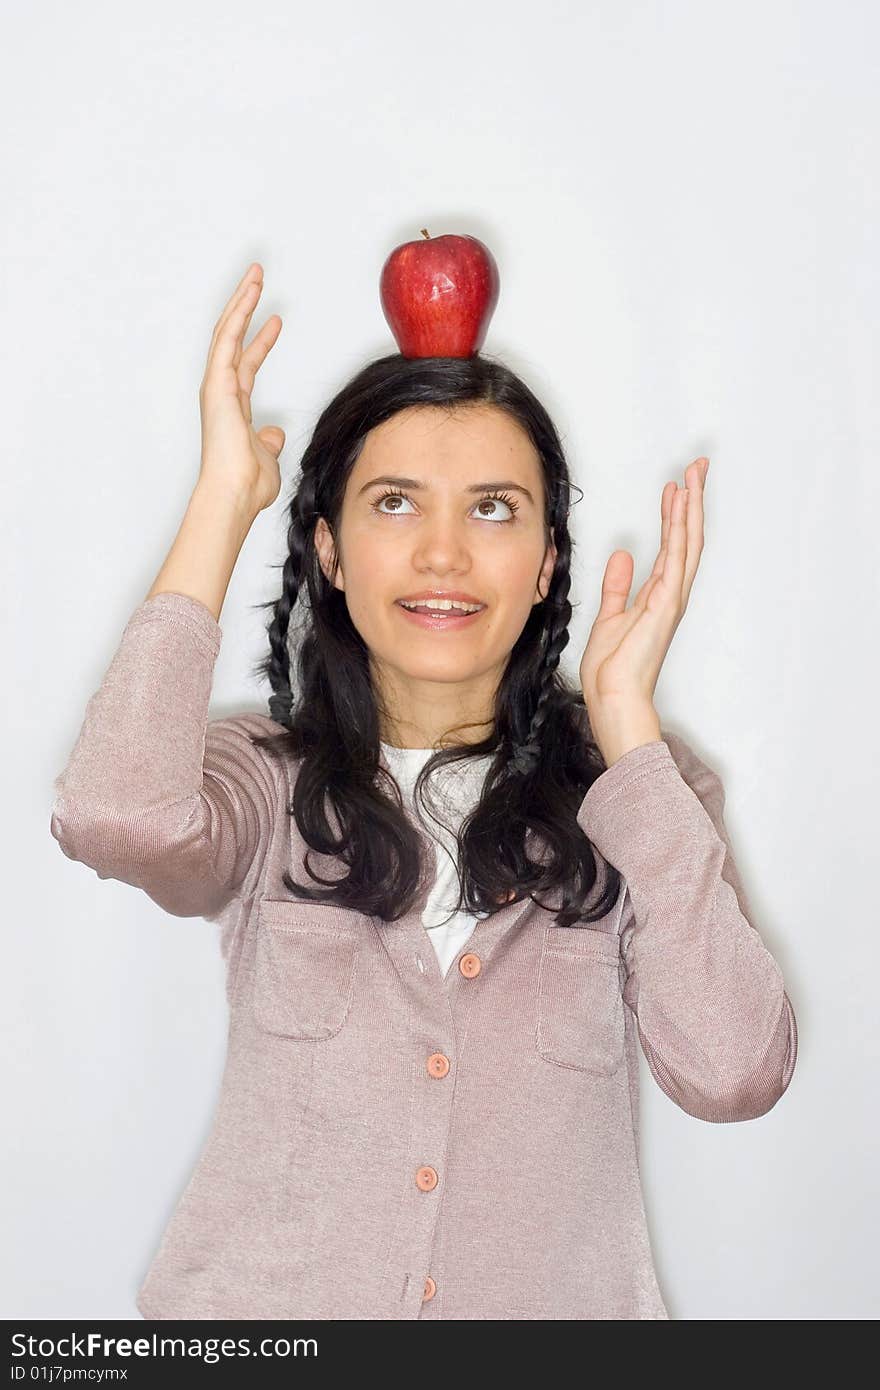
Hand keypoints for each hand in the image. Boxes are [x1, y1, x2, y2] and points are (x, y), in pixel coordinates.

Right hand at [198, 262, 284, 512]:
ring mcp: (217, 387)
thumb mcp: (266, 458)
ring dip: (241, 302)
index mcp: (234, 408)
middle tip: (257, 281)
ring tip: (255, 275)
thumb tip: (273, 434)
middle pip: (232, 340)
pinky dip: (237, 315)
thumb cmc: (247, 485)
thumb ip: (269, 442)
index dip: (261, 342)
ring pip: (227, 332)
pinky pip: (227, 341)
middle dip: (245, 309)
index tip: (275, 322)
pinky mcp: (217, 384)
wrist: (234, 494)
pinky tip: (248, 295)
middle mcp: (223, 393)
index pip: (247, 365)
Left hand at [579, 456, 708, 736]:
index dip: (676, 515)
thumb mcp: (610, 617)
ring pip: (687, 541)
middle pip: (687, 537)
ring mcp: (671, 597)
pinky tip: (680, 505)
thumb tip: (622, 555)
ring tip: (693, 474)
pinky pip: (675, 557)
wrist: (613, 696)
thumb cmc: (612, 669)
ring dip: (691, 506)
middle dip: (693, 500)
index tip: (676, 488)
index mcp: (658, 596)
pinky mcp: (665, 603)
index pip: (672, 546)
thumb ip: (618, 586)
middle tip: (698, 467)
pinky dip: (679, 528)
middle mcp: (670, 593)